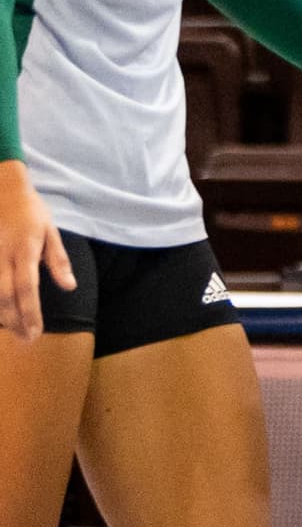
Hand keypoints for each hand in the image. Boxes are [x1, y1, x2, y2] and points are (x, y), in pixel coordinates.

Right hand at [0, 161, 70, 339]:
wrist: (1, 187)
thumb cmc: (30, 210)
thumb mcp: (50, 231)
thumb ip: (58, 260)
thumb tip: (69, 287)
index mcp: (24, 250)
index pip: (27, 288)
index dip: (30, 313)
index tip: (35, 333)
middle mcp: (2, 255)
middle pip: (3, 295)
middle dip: (13, 320)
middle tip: (25, 339)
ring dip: (0, 314)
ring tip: (11, 330)